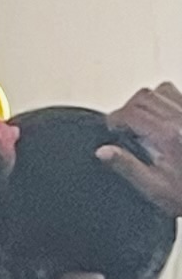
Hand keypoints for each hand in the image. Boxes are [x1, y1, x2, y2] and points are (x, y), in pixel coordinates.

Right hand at [104, 84, 181, 217]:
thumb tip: (104, 152)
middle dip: (128, 108)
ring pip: (164, 90)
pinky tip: (166, 118)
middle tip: (124, 125)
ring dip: (149, 101)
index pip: (130, 112)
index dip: (114, 119)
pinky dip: (168, 101)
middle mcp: (181, 120)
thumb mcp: (155, 188)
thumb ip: (127, 166)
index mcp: (167, 136)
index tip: (112, 129)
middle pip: (145, 96)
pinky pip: (180, 96)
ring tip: (144, 119)